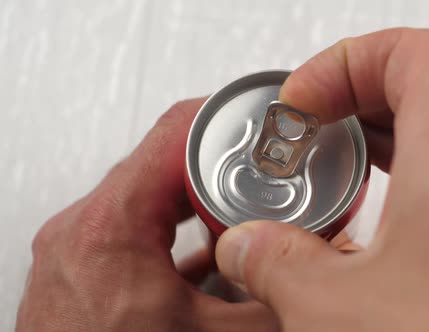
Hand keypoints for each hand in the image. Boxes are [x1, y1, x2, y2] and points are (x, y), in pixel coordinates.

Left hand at [17, 98, 277, 331]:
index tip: (257, 120)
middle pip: (161, 163)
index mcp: (110, 230)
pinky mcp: (81, 270)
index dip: (224, 118)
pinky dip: (171, 232)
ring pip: (147, 195)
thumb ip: (272, 302)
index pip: (173, 135)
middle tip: (260, 172)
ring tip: (235, 211)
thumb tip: (321, 288)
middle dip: (219, 166)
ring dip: (193, 200)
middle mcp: (83, 231)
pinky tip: (204, 253)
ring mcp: (77, 250)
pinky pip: (132, 230)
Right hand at [215, 28, 428, 330]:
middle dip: (355, 105)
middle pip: (426, 86)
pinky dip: (424, 184)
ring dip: (390, 145)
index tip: (302, 105)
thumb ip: (277, 264)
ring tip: (344, 180)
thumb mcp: (338, 309)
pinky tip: (388, 233)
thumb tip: (249, 249)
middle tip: (314, 138)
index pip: (405, 52)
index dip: (340, 65)